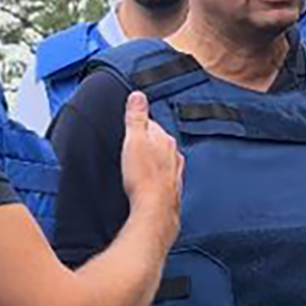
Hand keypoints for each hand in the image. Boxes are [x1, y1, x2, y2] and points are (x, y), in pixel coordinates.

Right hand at [121, 92, 184, 226]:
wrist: (154, 210)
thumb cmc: (143, 177)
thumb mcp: (134, 141)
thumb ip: (136, 118)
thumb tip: (138, 95)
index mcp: (164, 140)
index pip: (152, 124)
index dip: (139, 124)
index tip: (130, 125)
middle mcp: (173, 155)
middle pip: (160, 142)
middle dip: (148, 141)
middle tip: (133, 143)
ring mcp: (174, 172)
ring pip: (164, 160)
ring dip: (154, 159)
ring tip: (140, 162)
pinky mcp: (172, 189)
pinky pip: (165, 177)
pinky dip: (158, 176)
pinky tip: (151, 181)